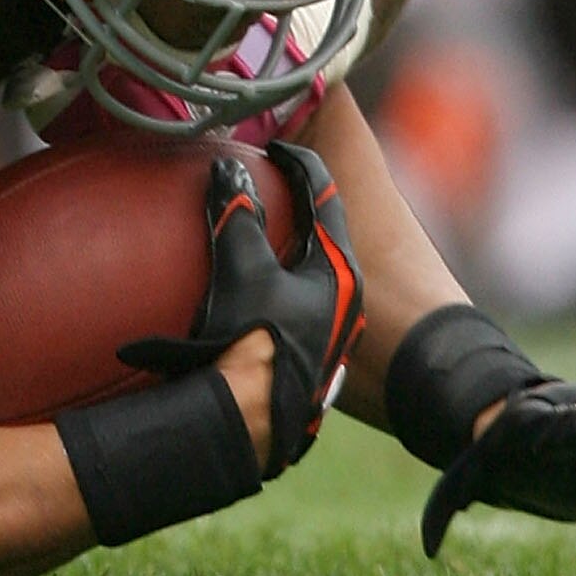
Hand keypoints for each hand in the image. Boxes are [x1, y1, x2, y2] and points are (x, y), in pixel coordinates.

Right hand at [117, 142, 363, 477]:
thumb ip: (237, 215)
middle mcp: (347, 294)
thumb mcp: (243, 270)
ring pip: (315, 266)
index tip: (273, 145)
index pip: (323, 191)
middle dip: (296, 203)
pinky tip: (258, 288)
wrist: (260, 429)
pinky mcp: (317, 355)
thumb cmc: (261, 343)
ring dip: (289, 243)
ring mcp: (334, 328)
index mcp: (337, 265)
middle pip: (323, 228)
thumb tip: (228, 170)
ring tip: (256, 230)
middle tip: (264, 181)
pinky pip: (304, 298)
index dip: (297, 160)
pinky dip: (284, 277)